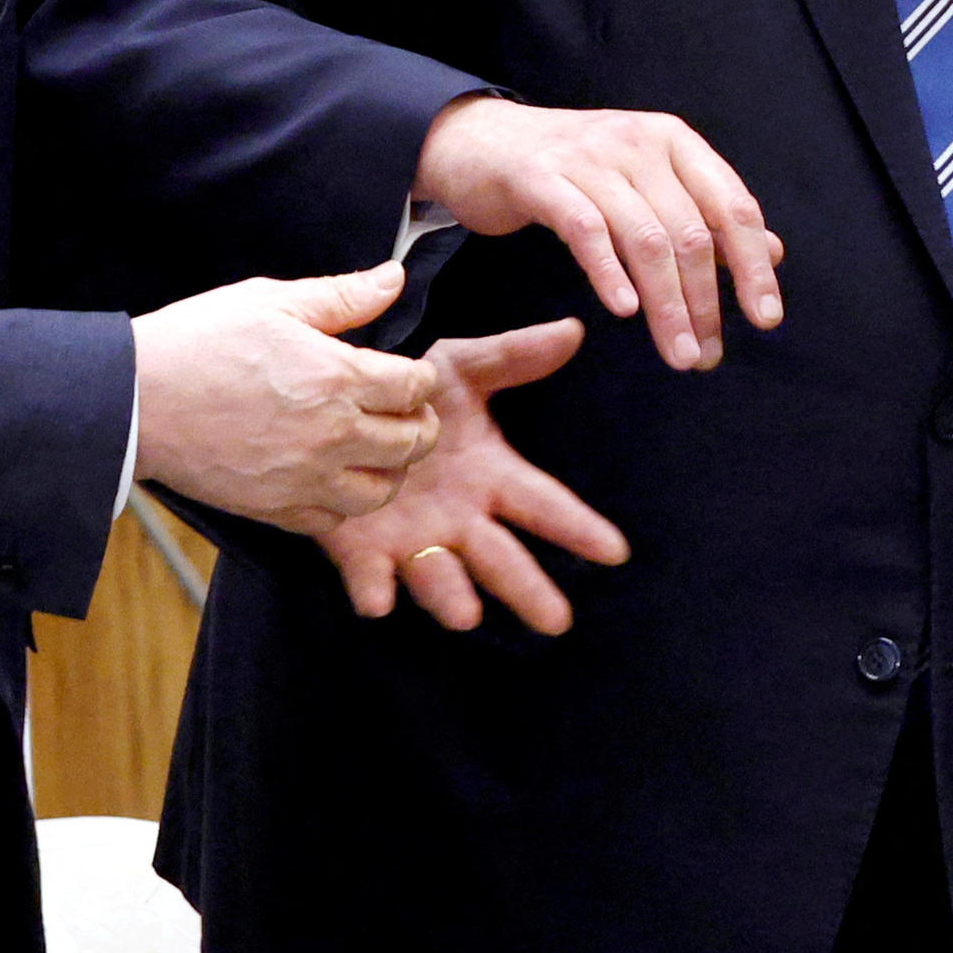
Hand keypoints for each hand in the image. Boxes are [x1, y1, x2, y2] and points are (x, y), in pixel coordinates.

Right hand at [127, 264, 441, 537]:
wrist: (132, 400)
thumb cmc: (196, 343)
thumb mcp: (270, 301)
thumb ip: (341, 296)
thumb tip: (393, 278)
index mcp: (338, 378)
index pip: (416, 387)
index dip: (422, 378)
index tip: (411, 374)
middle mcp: (332, 434)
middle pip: (412, 443)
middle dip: (419, 424)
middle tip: (406, 412)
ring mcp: (304, 477)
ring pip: (381, 490)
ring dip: (390, 469)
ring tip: (377, 448)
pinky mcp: (274, 508)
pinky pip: (332, 520)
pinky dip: (343, 504)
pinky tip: (333, 478)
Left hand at [325, 316, 623, 633]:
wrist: (337, 407)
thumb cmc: (411, 394)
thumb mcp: (461, 367)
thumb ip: (512, 355)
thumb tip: (573, 330)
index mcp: (489, 477)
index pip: (543, 504)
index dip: (578, 527)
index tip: (615, 551)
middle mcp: (458, 518)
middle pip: (501, 558)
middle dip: (527, 588)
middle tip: (557, 621)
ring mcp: (411, 538)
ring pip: (438, 575)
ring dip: (451, 595)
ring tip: (466, 615)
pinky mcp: (360, 549)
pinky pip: (368, 577)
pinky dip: (374, 590)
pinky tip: (379, 602)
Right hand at [415, 96, 782, 370]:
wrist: (478, 140)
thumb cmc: (572, 170)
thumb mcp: (645, 182)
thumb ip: (704, 214)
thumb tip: (772, 253)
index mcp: (675, 142)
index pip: (733, 206)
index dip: (754, 265)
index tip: (766, 319)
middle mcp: (639, 143)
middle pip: (691, 232)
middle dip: (705, 302)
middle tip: (706, 356)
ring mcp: (589, 157)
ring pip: (645, 238)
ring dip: (667, 305)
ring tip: (677, 353)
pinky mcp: (540, 178)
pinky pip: (585, 229)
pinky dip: (609, 272)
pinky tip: (625, 310)